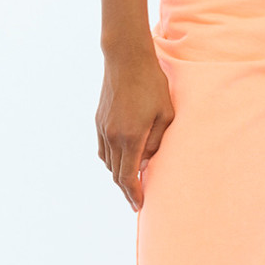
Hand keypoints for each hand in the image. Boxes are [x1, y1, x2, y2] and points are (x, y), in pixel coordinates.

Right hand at [96, 46, 175, 211]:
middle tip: (136, 199)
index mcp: (131, 137)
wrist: (126, 59)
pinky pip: (103, 149)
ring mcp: (103, 128)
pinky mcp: (98, 120)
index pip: (128, 177)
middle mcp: (113, 136)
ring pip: (108, 162)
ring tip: (130, 182)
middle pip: (116, 173)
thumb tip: (146, 162)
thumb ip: (156, 143)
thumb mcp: (165, 114)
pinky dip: (111, 160)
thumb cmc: (152, 84)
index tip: (138, 206)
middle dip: (126, 189)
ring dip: (118, 174)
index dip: (133, 194)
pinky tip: (121, 161)